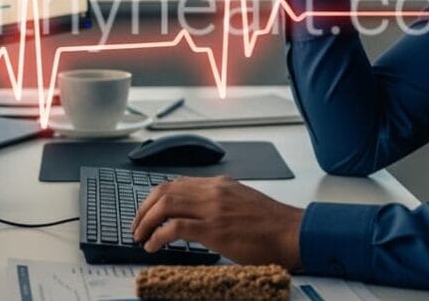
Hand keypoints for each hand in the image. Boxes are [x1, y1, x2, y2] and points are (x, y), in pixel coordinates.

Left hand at [131, 176, 303, 269]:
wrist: (292, 233)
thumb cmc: (271, 224)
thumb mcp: (241, 202)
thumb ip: (219, 202)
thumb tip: (199, 214)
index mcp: (219, 184)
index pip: (176, 183)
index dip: (155, 198)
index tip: (146, 212)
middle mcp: (213, 191)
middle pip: (165, 191)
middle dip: (144, 209)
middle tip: (136, 226)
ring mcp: (212, 208)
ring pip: (165, 205)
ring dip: (146, 221)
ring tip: (141, 237)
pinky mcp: (214, 229)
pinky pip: (175, 227)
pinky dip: (158, 236)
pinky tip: (154, 246)